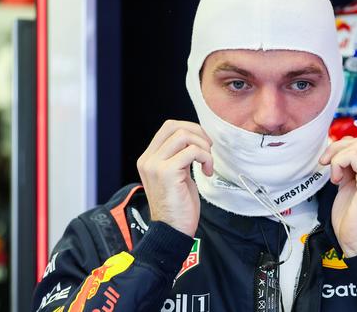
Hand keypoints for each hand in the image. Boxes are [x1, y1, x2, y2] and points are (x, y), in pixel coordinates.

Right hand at [136, 120, 213, 237]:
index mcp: (148, 159)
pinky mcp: (167, 173)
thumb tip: (195, 140)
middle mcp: (148, 160)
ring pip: (184, 136)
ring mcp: (155, 165)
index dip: (190, 129)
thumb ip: (179, 157)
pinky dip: (205, 158)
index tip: (203, 144)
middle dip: (198, 133)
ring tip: (207, 164)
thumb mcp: (177, 175)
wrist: (172, 231)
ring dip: (203, 147)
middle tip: (208, 150)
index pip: (168, 127)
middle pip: (174, 126)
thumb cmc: (178, 206)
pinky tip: (206, 172)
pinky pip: (192, 151)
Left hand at [319, 136, 356, 256]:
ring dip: (336, 158)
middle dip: (336, 149)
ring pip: (355, 146)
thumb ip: (347, 169)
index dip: (340, 148)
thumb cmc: (352, 220)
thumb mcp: (348, 186)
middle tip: (325, 164)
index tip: (327, 161)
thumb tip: (337, 153)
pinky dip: (338, 164)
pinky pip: (353, 156)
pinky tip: (337, 180)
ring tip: (334, 176)